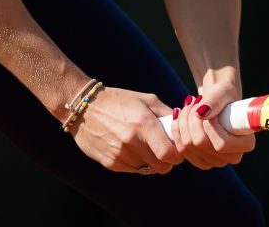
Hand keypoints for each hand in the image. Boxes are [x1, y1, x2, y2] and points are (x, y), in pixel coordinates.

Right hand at [68, 86, 183, 174]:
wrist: (85, 107)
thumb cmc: (120, 100)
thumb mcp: (146, 99)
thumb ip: (167, 113)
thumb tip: (183, 126)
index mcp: (144, 122)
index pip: (169, 154)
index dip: (177, 155)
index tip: (176, 149)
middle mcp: (132, 140)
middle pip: (162, 167)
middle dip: (166, 161)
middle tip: (163, 150)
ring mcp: (120, 154)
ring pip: (147, 169)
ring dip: (149, 161)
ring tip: (142, 144)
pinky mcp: (110, 163)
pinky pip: (132, 170)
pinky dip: (136, 162)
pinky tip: (129, 147)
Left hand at [170, 81, 255, 169]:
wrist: (217, 100)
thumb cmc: (224, 95)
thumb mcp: (222, 93)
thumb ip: (214, 101)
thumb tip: (201, 113)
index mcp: (246, 143)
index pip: (221, 144)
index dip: (209, 125)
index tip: (206, 105)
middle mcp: (231, 157)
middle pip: (200, 144)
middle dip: (192, 118)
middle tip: (194, 100)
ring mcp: (215, 161)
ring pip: (188, 146)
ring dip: (183, 121)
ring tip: (189, 105)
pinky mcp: (200, 160)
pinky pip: (181, 149)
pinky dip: (177, 130)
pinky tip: (179, 115)